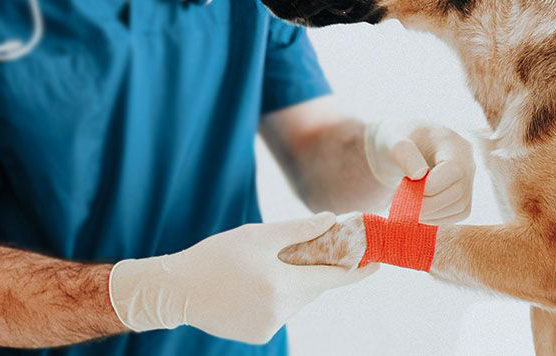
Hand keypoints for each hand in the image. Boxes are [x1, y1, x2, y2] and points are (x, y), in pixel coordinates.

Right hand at [108, 213, 376, 344]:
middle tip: (320, 247)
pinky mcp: (259, 335)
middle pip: (316, 287)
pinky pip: (283, 311)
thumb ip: (299, 230)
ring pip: (300, 299)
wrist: (177, 290)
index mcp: (280, 284)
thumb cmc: (217, 256)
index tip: (379, 261)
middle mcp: (279, 311)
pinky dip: (281, 295)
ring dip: (299, 281)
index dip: (358, 268)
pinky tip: (259, 283)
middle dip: (320, 267)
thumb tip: (333, 220)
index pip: (333, 277)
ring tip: (274, 264)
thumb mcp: (258, 235)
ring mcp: (269, 327)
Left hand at [365, 119, 475, 223]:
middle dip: (428, 204)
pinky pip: (458, 213)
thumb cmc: (397, 141)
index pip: (454, 170)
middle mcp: (467, 161)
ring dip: (431, 214)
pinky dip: (437, 218)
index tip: (405, 187)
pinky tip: (418, 212)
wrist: (402, 149)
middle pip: (458, 192)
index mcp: (453, 143)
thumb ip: (404, 153)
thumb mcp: (394, 141)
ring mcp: (469, 178)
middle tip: (403, 205)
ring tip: (408, 207)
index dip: (430, 186)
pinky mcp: (464, 195)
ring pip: (460, 207)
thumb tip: (419, 174)